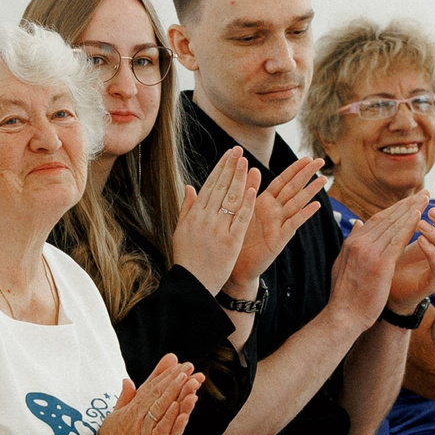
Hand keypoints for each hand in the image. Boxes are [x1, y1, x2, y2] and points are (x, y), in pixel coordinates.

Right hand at [87, 355, 204, 434]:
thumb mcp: (114, 417)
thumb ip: (124, 399)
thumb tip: (127, 380)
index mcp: (131, 409)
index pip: (150, 388)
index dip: (165, 375)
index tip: (178, 364)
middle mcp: (139, 417)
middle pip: (159, 394)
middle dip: (175, 379)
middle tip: (188, 366)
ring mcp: (146, 431)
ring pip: (164, 409)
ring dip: (177, 394)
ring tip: (190, 380)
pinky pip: (164, 429)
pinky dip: (173, 418)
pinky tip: (181, 407)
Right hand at [173, 146, 260, 294]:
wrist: (192, 283)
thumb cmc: (187, 258)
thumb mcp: (180, 231)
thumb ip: (186, 207)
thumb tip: (189, 186)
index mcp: (194, 215)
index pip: (210, 185)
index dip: (220, 168)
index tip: (229, 154)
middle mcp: (205, 219)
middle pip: (221, 188)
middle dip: (231, 167)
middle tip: (239, 150)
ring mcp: (218, 230)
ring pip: (231, 199)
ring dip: (240, 179)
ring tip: (246, 162)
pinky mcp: (230, 242)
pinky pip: (240, 219)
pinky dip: (247, 204)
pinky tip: (253, 189)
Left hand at [231, 156, 328, 290]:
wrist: (236, 266)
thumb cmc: (238, 238)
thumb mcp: (241, 210)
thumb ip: (248, 189)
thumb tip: (252, 166)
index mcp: (264, 203)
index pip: (282, 181)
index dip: (294, 169)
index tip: (307, 157)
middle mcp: (275, 212)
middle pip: (293, 189)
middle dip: (307, 175)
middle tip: (321, 161)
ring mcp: (278, 225)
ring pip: (296, 204)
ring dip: (310, 192)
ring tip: (322, 180)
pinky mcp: (278, 240)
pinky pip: (292, 224)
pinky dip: (303, 215)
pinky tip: (315, 206)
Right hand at [328, 189, 426, 320]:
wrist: (343, 316)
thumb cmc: (346, 295)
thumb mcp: (343, 264)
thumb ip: (352, 242)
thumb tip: (358, 223)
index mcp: (352, 242)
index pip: (378, 219)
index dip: (396, 209)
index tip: (410, 202)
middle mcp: (359, 242)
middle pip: (387, 217)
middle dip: (407, 205)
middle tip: (424, 194)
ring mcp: (368, 251)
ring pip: (394, 225)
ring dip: (412, 211)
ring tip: (426, 200)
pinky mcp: (380, 263)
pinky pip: (398, 240)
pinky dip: (409, 226)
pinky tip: (420, 217)